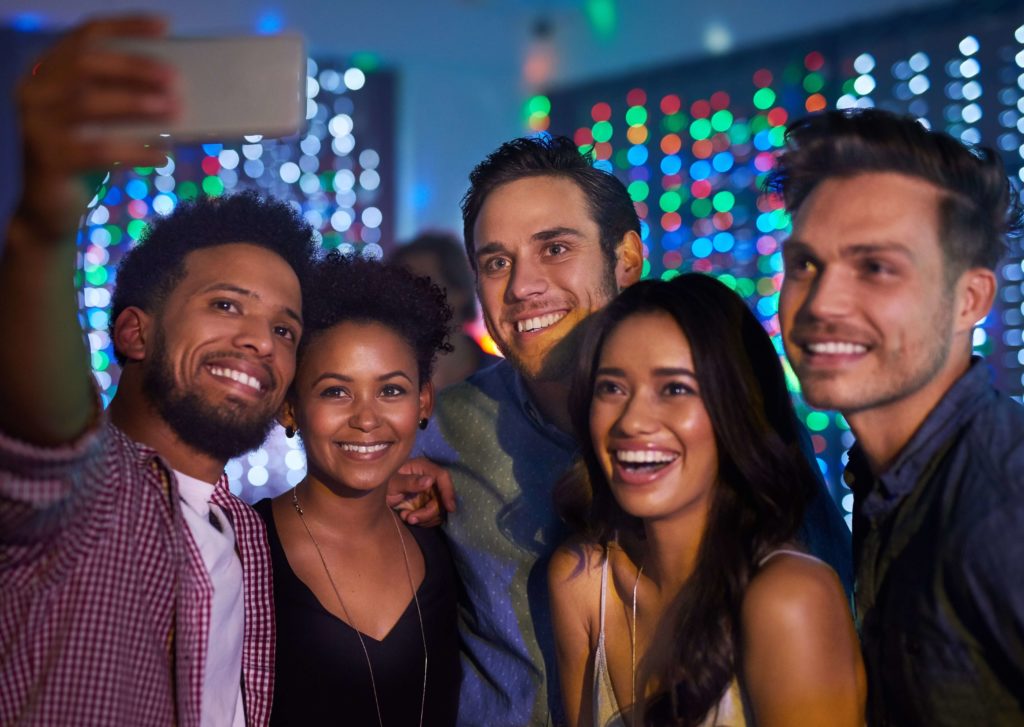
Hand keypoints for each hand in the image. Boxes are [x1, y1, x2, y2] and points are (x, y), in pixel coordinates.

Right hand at [15, 15, 178, 241]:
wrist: (49, 209)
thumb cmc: (83, 156)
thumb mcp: (99, 121)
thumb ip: (122, 97)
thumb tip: (175, 87)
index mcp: (47, 72)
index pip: (85, 35)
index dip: (125, 26)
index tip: (165, 26)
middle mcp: (33, 90)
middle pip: (85, 65)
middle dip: (134, 69)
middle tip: (176, 80)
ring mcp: (34, 124)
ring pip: (87, 103)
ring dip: (136, 104)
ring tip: (174, 111)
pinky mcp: (47, 159)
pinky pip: (97, 149)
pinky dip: (135, 150)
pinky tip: (162, 155)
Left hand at [386, 457, 456, 526]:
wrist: (370, 496)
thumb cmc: (380, 484)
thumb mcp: (392, 483)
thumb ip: (410, 482)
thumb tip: (430, 481)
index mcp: (422, 467)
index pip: (442, 477)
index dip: (448, 491)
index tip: (450, 508)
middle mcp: (428, 479)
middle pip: (441, 497)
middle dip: (429, 512)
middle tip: (411, 518)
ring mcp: (427, 492)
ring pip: (438, 509)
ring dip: (424, 518)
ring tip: (406, 517)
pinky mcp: (424, 503)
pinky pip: (432, 516)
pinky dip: (422, 520)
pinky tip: (408, 517)